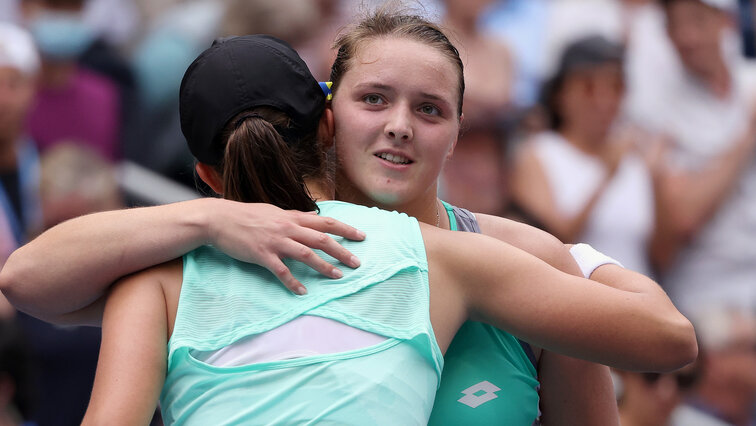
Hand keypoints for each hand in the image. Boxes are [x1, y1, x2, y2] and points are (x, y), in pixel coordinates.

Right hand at [207, 200, 365, 294]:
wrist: (219, 219)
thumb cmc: (246, 216)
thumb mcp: (274, 211)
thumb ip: (294, 216)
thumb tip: (312, 217)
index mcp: (292, 217)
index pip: (325, 222)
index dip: (345, 229)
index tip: (362, 236)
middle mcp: (288, 227)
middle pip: (322, 239)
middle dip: (342, 251)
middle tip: (357, 263)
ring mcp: (275, 241)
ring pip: (306, 254)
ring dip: (324, 266)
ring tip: (337, 277)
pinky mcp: (262, 254)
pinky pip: (281, 271)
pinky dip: (293, 282)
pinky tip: (302, 292)